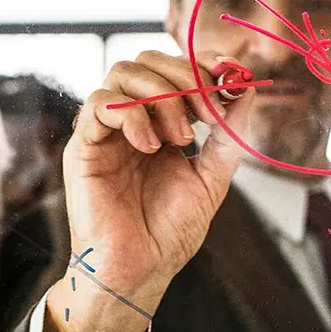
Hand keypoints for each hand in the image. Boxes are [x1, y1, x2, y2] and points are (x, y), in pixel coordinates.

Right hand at [44, 51, 252, 331]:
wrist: (140, 270)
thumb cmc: (169, 232)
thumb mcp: (212, 178)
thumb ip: (228, 135)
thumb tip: (247, 89)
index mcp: (160, 124)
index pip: (173, 71)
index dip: (200, 65)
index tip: (228, 75)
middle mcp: (131, 121)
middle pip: (147, 61)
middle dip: (184, 78)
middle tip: (208, 115)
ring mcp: (106, 132)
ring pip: (122, 73)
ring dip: (161, 96)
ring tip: (181, 138)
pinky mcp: (84, 147)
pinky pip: (99, 104)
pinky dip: (132, 115)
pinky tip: (151, 147)